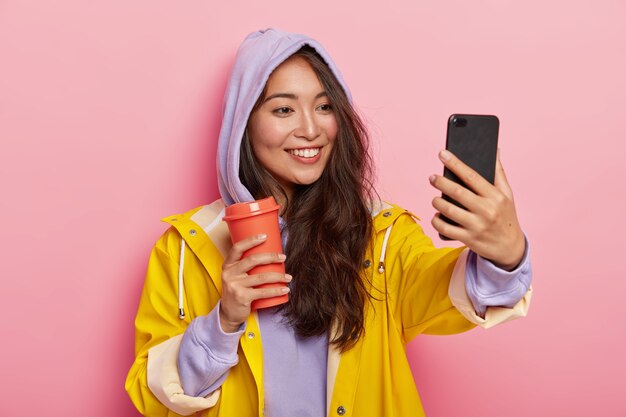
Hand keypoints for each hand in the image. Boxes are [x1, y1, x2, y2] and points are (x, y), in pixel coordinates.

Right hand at [219, 234, 290, 331]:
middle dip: (271, 257)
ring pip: (261, 277)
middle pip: (252, 260)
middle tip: (283, 257)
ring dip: (278, 276)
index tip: (265, 236)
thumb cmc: (237, 290)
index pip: (237, 248)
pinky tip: (285, 289)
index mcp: (228, 265)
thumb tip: (270, 255)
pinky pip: (263, 292)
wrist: (228, 313)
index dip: (251, 240)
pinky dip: (276, 291)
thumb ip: (247, 266)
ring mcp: (235, 286)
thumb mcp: (236, 276)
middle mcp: (229, 274)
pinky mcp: (242, 297)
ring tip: (288, 277)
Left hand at [429, 149, 524, 270]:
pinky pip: (445, 229)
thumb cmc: (506, 215)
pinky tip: (436, 216)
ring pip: (448, 210)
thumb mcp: (507, 194)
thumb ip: (499, 173)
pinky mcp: (468, 239)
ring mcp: (476, 226)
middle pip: (457, 193)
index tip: (442, 154)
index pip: (471, 176)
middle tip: (432, 178)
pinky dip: (437, 221)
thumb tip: (496, 150)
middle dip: (440, 183)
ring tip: (435, 199)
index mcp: (495, 196)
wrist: (510, 247)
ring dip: (437, 202)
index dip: (455, 164)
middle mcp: (486, 210)